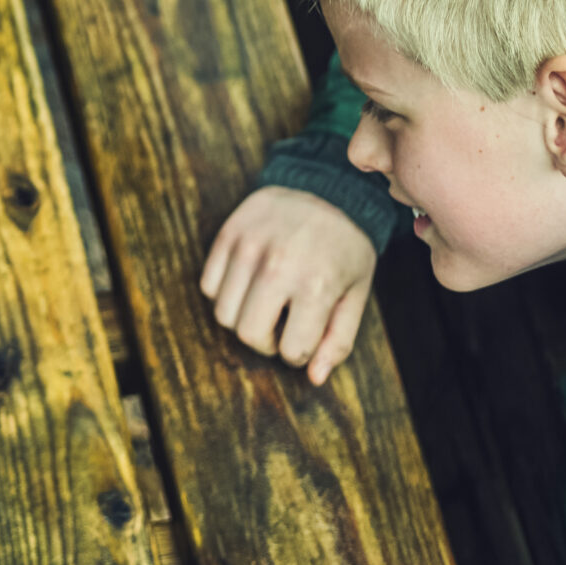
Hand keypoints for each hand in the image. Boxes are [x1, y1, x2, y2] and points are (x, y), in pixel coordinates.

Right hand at [200, 186, 376, 384]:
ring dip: (243, 318)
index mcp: (317, 286)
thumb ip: (338, 340)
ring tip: (265, 302)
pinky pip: (209, 285)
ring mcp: (248, 248)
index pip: (290, 350)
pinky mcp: (228, 234)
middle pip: (248, 334)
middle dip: (265, 342)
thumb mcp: (356, 294)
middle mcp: (278, 266)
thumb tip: (314, 378)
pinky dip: (225, 293)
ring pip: (223, 313)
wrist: (326, 186)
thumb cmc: (346, 247)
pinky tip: (249, 282)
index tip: (305, 336)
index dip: (298, 352)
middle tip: (281, 325)